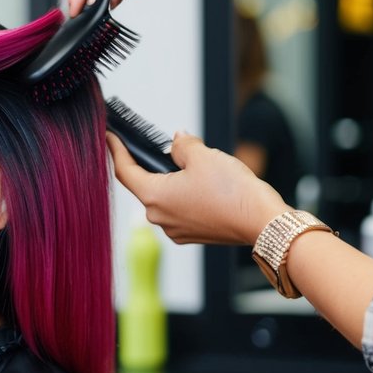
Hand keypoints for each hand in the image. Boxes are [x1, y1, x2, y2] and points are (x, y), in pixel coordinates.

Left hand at [107, 130, 289, 245]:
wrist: (263, 223)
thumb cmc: (232, 193)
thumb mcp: (203, 156)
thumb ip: (182, 146)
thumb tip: (177, 142)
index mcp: (153, 197)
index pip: (124, 171)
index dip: (116, 151)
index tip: (109, 138)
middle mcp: (159, 218)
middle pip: (146, 184)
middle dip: (156, 164)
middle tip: (168, 147)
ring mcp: (175, 229)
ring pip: (166, 197)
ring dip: (174, 180)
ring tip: (197, 166)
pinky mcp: (191, 235)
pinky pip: (181, 209)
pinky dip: (187, 195)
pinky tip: (206, 186)